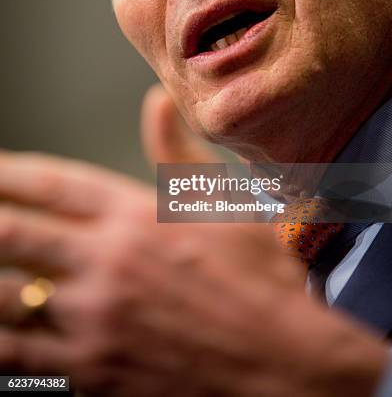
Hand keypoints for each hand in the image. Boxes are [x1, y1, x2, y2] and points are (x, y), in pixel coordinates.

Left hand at [0, 86, 388, 396]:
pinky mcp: (93, 372)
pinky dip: (0, 340)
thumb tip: (156, 101)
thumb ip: (176, 153)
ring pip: (4, 297)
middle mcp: (107, 263)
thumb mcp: (223, 205)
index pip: (53, 183)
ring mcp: (95, 321)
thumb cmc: (261, 281)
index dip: (8, 172)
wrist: (284, 365)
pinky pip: (19, 357)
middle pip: (13, 233)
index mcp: (137, 216)